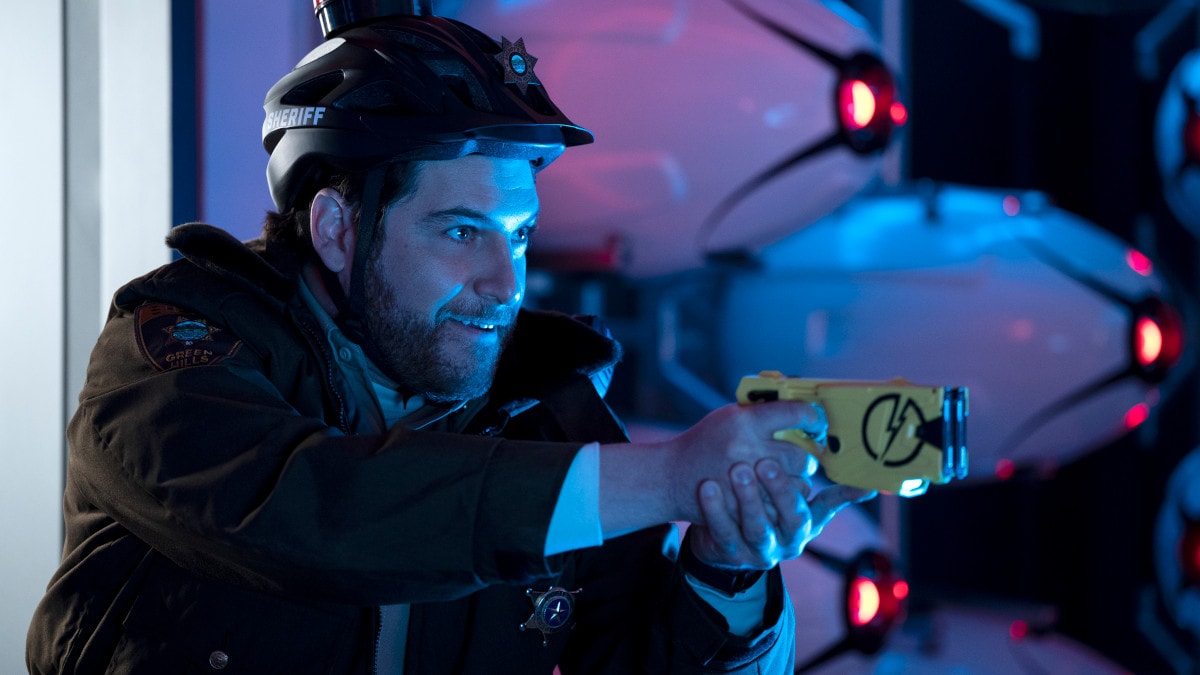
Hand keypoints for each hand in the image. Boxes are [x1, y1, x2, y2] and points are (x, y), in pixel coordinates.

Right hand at [661, 401, 826, 523]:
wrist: (672, 476)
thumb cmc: (705, 443)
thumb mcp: (729, 417)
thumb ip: (763, 414)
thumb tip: (802, 413)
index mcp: (744, 421)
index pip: (794, 413)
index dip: (812, 417)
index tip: (816, 421)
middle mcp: (746, 448)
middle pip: (800, 455)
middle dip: (806, 458)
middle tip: (801, 457)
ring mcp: (745, 480)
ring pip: (798, 484)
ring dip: (798, 482)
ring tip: (786, 476)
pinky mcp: (744, 505)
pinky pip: (783, 507)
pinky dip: (784, 502)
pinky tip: (774, 493)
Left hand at [686, 458, 874, 569]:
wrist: (725, 544)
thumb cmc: (770, 515)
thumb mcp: (804, 512)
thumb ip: (832, 498)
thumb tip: (873, 487)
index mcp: (803, 528)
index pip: (809, 510)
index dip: (803, 491)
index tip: (802, 465)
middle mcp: (784, 544)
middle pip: (786, 520)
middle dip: (777, 491)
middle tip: (764, 461)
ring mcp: (756, 551)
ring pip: (755, 527)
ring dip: (747, 499)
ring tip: (737, 470)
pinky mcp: (729, 553)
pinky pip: (722, 530)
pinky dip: (715, 510)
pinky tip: (708, 487)